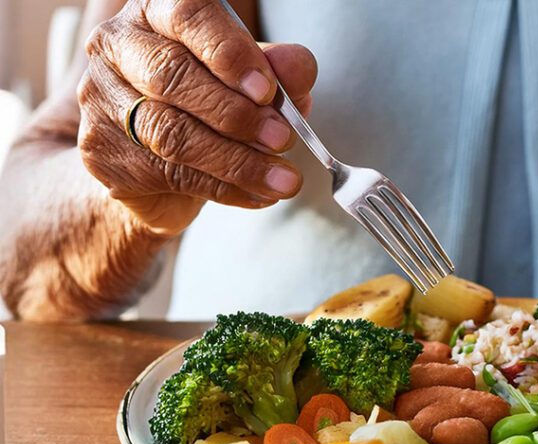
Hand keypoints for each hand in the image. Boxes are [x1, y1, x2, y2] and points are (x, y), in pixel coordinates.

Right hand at [78, 0, 316, 234]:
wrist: (156, 169)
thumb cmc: (210, 108)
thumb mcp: (253, 83)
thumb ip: (278, 71)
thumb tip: (300, 67)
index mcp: (156, 12)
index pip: (187, 14)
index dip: (229, 52)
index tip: (268, 90)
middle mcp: (117, 46)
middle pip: (172, 74)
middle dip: (236, 113)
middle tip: (283, 139)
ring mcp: (101, 100)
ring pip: (171, 132)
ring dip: (238, 160)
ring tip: (284, 179)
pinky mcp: (103, 153)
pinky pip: (172, 174)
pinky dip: (226, 189)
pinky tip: (260, 195)